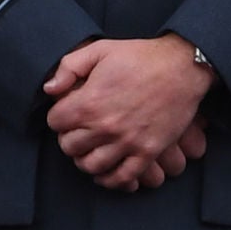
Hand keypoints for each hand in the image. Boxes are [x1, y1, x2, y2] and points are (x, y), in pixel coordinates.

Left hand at [44, 37, 215, 191]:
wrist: (181, 68)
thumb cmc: (139, 57)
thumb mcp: (99, 50)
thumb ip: (68, 67)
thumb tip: (48, 89)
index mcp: (89, 103)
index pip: (55, 122)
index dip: (58, 116)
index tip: (67, 113)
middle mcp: (105, 127)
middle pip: (69, 147)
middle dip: (69, 139)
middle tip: (77, 132)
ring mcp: (127, 142)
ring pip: (91, 166)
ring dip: (86, 160)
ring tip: (89, 150)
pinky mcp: (148, 152)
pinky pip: (123, 177)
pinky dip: (110, 179)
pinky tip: (106, 171)